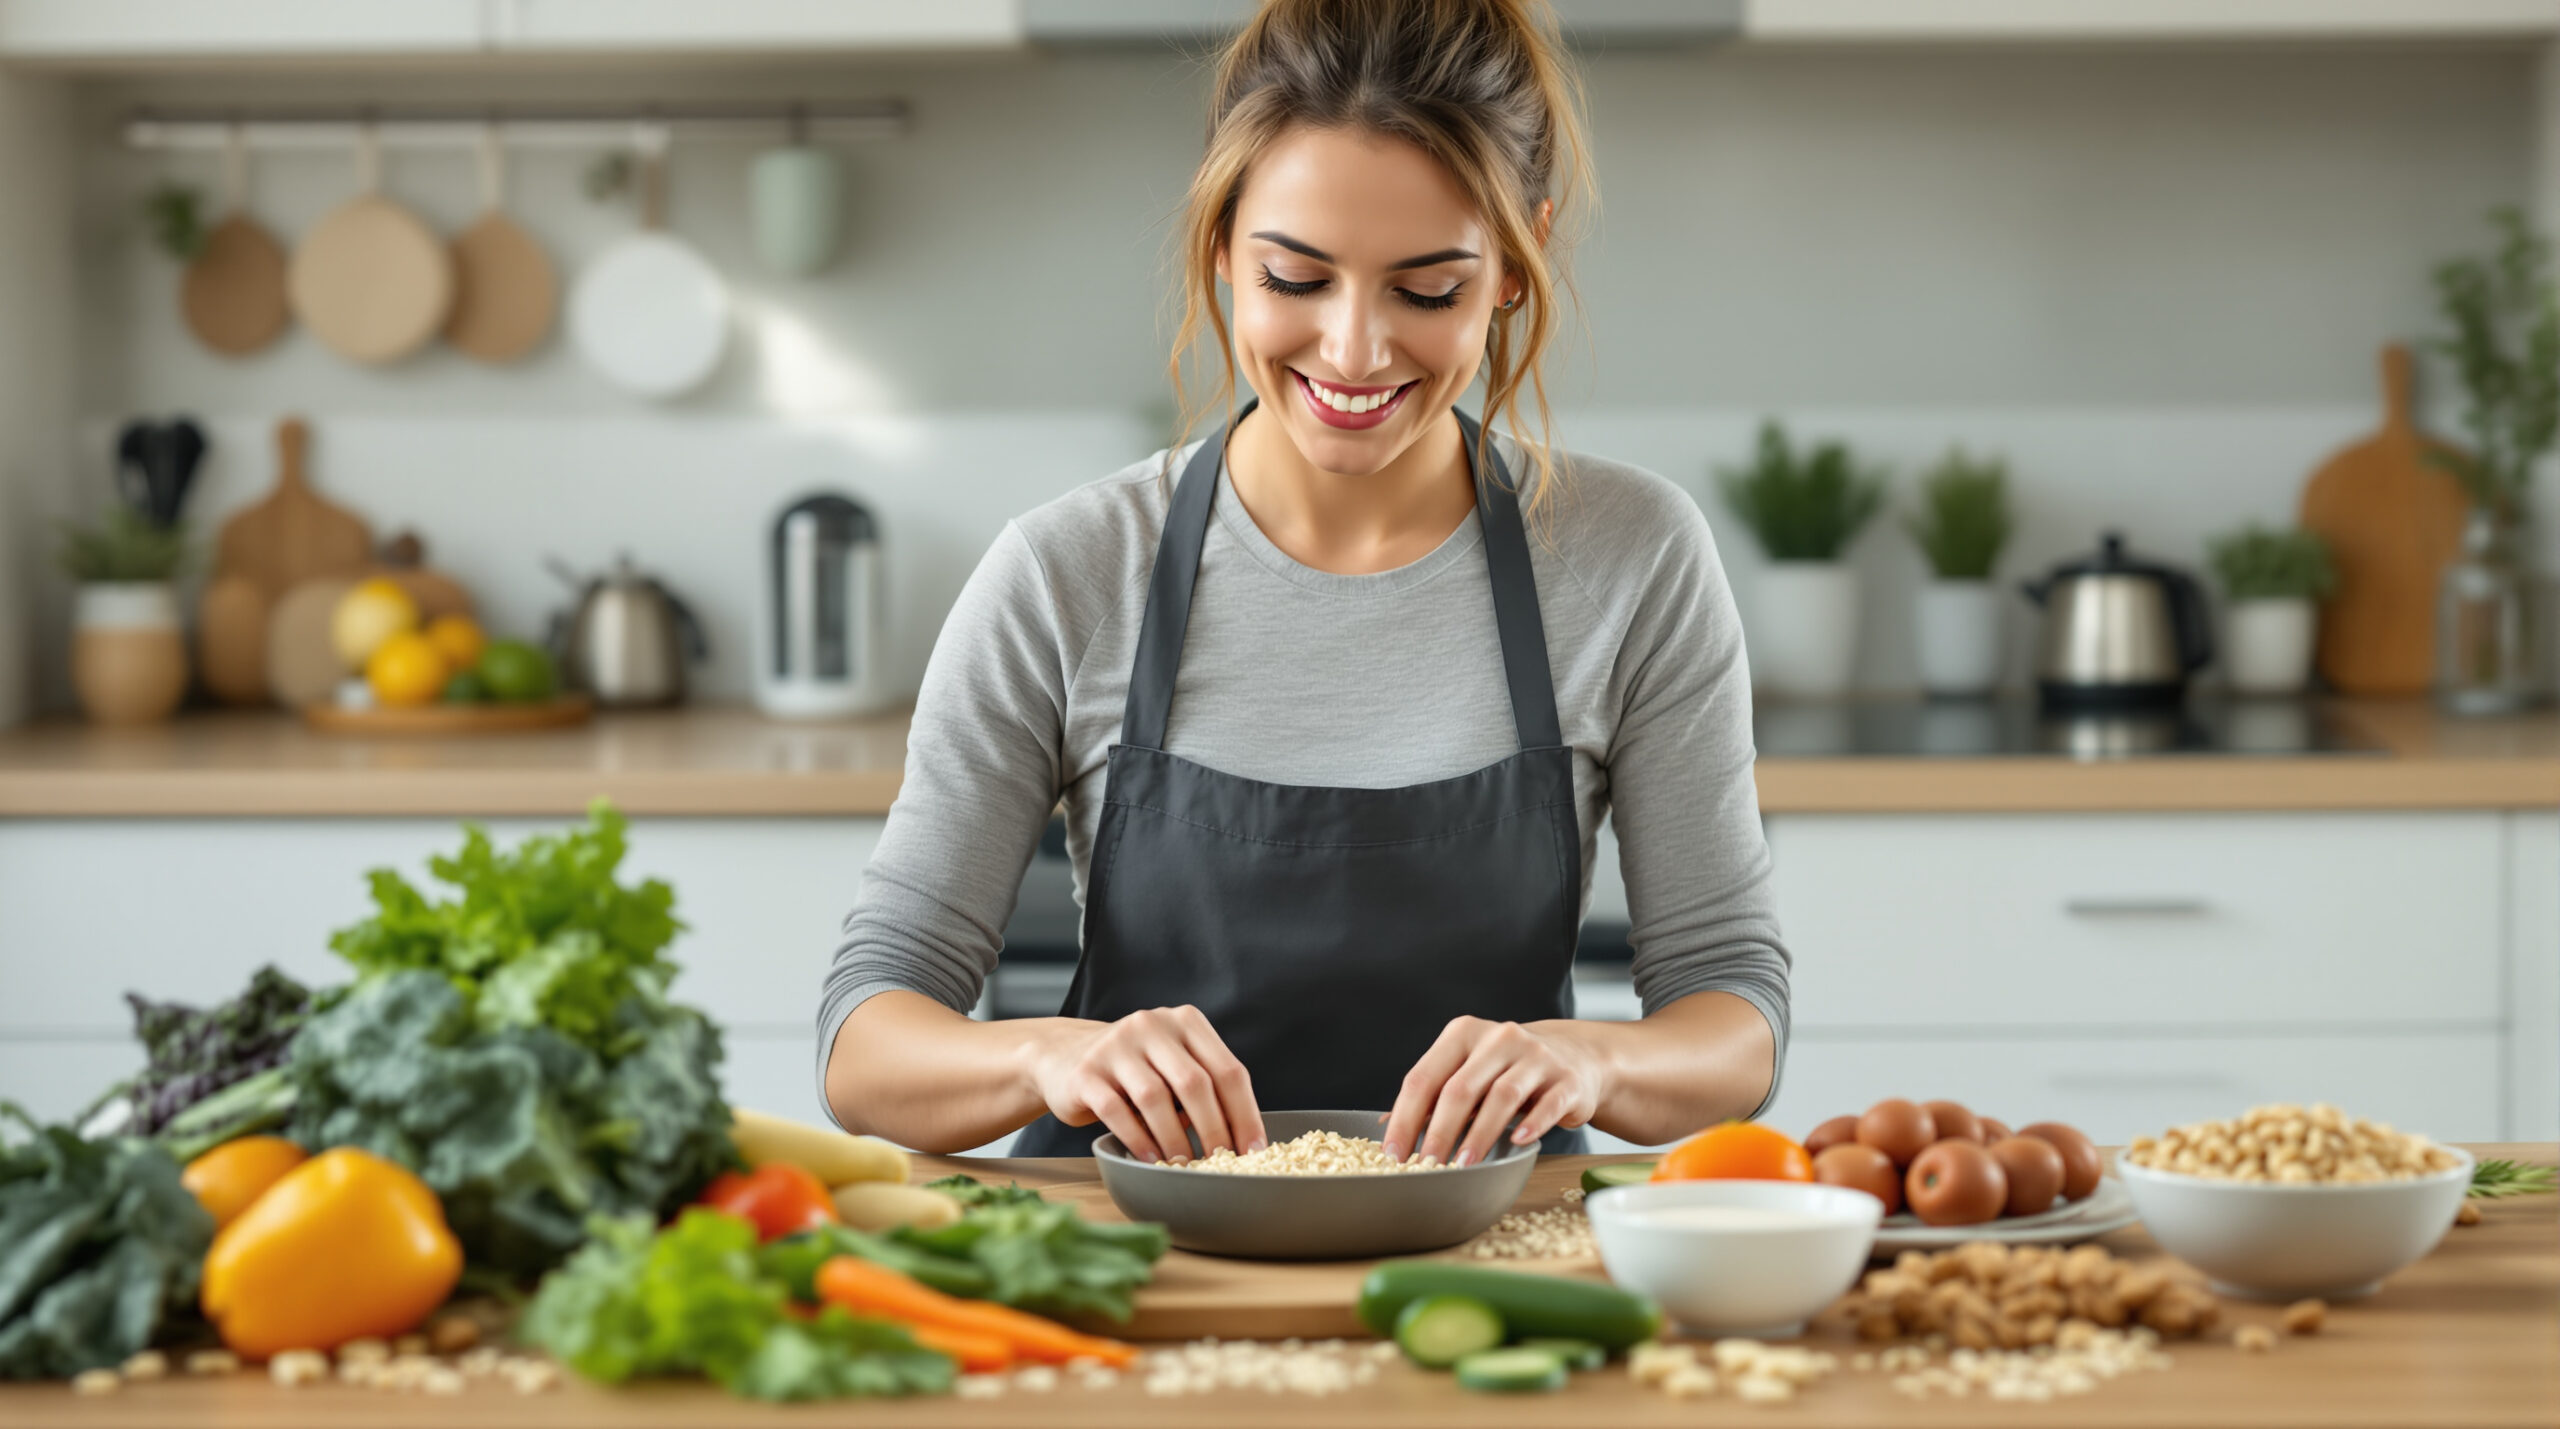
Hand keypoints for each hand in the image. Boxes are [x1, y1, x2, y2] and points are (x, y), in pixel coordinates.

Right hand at [1026, 1005, 1264, 1163]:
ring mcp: (1116, 1046)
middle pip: (1195, 1083)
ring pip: (1156, 1098)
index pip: (1227, 1069)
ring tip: (1182, 1164)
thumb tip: (1240, 1139)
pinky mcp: (1087, 1072)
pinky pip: (1117, 1111)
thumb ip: (1203, 1087)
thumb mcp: (1172, 1064)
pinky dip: (1139, 1140)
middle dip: (1213, 1130)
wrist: (1063, 1057)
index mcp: (1185, 1022)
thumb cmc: (1133, 1070)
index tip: (1253, 1149)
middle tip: (1220, 1162)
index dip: (1245, 1113)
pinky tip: (1151, 1159)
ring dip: (1174, 1139)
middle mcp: (1152, 1026)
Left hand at [1382, 1017, 1603, 1166]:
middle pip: (1460, 1088)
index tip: (1394, 1152)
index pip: (1424, 1077)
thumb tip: (1388, 1129)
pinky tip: (1517, 1142)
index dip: (1405, 1117)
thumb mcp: (1469, 1071)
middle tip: (1427, 1164)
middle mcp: (1499, 1038)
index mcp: (1463, 1034)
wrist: (1573, 1056)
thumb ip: (1434, 1096)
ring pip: (1502, 1096)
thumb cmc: (1508, 1070)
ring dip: (1479, 1134)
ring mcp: (1536, 1056)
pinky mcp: (1566, 1078)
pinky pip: (1547, 1103)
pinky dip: (1532, 1124)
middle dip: (1439, 1132)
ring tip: (1464, 1164)